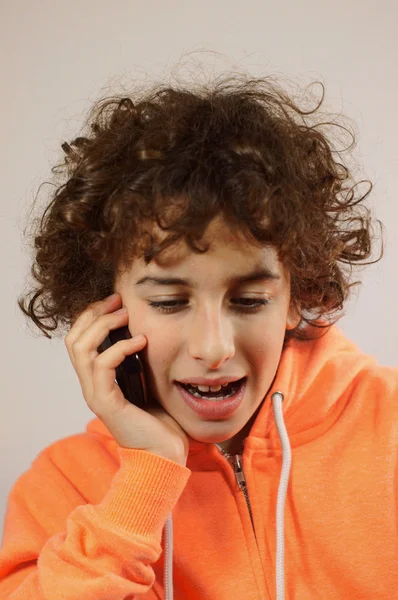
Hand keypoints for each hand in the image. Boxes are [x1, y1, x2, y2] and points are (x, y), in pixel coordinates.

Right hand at [64, 293, 189, 465]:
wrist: (165, 455)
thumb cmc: (161, 420)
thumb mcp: (149, 382)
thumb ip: (140, 362)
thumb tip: (146, 333)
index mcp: (100, 380)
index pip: (81, 340)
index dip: (93, 316)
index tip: (116, 301)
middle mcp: (92, 385)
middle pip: (74, 339)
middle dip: (93, 314)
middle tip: (117, 300)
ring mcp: (96, 394)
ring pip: (81, 348)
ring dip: (103, 325)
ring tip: (124, 315)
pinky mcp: (107, 403)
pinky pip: (103, 365)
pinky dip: (120, 348)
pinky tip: (140, 341)